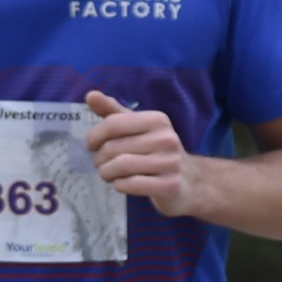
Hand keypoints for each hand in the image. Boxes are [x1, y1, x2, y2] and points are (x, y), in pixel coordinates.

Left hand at [84, 90, 196, 213]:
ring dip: (106, 173)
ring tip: (108, 174)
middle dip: (99, 158)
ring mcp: (170, 163)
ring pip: (120, 166)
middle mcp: (166, 139)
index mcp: (158, 120)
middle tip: (101, 164)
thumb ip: (114, 113)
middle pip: (113, 147)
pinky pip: (130, 184)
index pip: (113, 123)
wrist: (191, 182)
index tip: (91, 146)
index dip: (94, 136)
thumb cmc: (157, 152)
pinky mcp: (170, 185)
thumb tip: (91, 95)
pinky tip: (122, 184)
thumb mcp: (139, 129)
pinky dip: (119, 185)